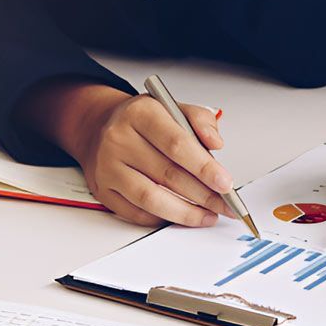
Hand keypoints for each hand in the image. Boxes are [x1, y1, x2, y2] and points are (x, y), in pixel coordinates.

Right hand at [45, 84, 235, 226]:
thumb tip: (215, 143)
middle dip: (203, 195)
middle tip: (225, 205)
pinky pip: (136, 213)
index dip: (204, 167)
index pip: (176, 144)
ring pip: (151, 198)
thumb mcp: (172, 107)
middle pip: (167, 174)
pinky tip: (181, 216)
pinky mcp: (103, 190)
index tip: (225, 183)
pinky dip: (163, 218)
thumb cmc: (142, 122)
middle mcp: (119, 139)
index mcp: (140, 114)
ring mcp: (108, 167)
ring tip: (207, 215)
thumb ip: (200, 120)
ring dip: (185, 212)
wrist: (100, 128)